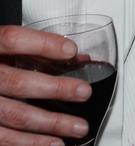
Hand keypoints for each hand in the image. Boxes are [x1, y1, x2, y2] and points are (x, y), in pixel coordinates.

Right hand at [0, 25, 90, 144]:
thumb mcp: (3, 49)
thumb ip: (34, 49)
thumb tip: (75, 56)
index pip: (12, 40)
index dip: (42, 44)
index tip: (70, 50)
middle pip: (19, 83)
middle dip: (56, 89)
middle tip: (83, 92)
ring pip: (16, 116)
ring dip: (50, 123)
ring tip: (78, 127)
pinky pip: (5, 139)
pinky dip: (31, 144)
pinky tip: (52, 144)